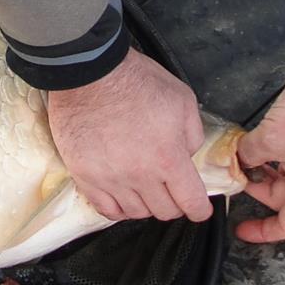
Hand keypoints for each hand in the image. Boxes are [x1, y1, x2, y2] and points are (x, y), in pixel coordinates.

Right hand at [45, 51, 213, 222]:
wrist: (90, 72)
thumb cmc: (135, 81)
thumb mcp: (182, 100)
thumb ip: (193, 135)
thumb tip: (187, 156)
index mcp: (168, 157)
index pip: (191, 202)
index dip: (199, 209)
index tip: (198, 209)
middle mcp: (140, 175)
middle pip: (164, 211)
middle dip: (174, 203)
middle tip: (171, 190)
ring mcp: (110, 179)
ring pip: (136, 212)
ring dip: (146, 204)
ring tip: (145, 188)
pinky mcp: (85, 176)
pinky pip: (105, 209)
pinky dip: (118, 208)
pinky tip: (123, 196)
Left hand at [235, 30, 284, 242]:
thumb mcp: (270, 138)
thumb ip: (248, 155)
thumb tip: (237, 160)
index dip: (262, 231)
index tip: (241, 230)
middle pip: (283, 198)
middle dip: (255, 189)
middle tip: (232, 176)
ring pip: (284, 176)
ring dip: (262, 170)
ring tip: (240, 157)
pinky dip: (272, 154)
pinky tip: (255, 142)